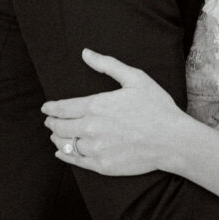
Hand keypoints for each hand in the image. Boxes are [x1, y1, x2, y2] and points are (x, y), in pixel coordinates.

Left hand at [42, 49, 187, 174]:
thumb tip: (86, 53)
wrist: (172, 140)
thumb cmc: (156, 107)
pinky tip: (61, 153)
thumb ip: (108, 65)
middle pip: (60, 127)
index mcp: (96, 105)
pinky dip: (65, 156)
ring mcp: (95, 149)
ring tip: (56, 135)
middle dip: (52, 123)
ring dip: (57, 138)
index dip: (51, 108)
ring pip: (65, 144)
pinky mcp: (102, 166)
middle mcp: (91, 128)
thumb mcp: (135, 78)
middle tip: (50, 121)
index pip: (63, 108)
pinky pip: (76, 161)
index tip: (46, 108)